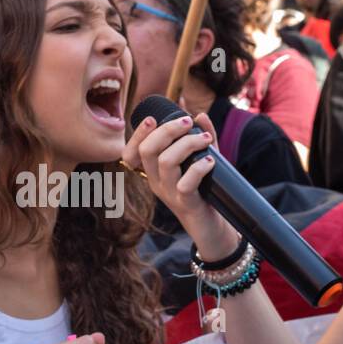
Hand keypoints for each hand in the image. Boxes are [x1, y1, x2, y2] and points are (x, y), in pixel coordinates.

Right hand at [122, 107, 239, 258]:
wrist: (211, 228)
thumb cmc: (205, 192)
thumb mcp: (201, 161)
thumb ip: (200, 139)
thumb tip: (200, 115)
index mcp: (153, 172)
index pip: (130, 153)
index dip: (136, 134)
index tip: (152, 119)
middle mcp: (156, 182)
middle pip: (148, 150)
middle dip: (167, 130)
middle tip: (188, 123)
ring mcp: (169, 193)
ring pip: (166, 162)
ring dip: (188, 144)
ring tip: (205, 139)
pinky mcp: (186, 204)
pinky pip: (186, 183)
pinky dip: (200, 167)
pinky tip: (211, 161)